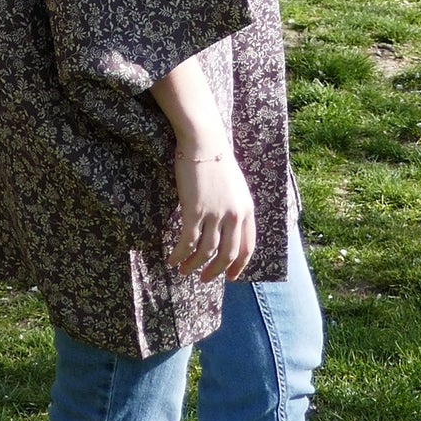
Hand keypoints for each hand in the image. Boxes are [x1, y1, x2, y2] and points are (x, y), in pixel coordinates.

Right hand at [169, 140, 255, 280]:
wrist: (204, 142)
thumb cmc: (216, 161)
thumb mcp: (235, 188)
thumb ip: (235, 209)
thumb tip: (227, 231)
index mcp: (247, 210)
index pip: (248, 247)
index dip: (238, 266)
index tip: (229, 277)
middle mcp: (235, 215)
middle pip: (228, 254)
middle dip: (215, 271)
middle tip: (203, 278)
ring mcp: (215, 214)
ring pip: (206, 252)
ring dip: (194, 265)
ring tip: (183, 270)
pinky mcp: (195, 210)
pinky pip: (188, 242)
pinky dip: (179, 254)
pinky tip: (172, 259)